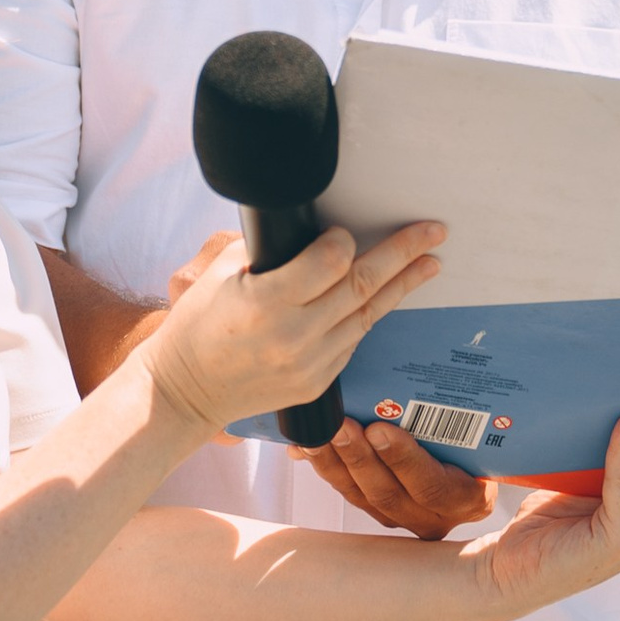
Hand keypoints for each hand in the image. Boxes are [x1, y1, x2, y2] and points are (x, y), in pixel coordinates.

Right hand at [144, 223, 442, 432]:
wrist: (185, 390)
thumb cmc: (199, 324)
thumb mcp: (220, 273)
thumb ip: (269, 251)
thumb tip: (310, 230)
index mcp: (266, 302)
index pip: (330, 261)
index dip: (342, 241)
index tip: (344, 232)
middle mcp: (293, 336)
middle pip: (362, 285)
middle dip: (403, 253)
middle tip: (434, 231)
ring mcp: (309, 364)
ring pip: (367, 315)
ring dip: (402, 286)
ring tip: (431, 262)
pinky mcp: (318, 382)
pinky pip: (353, 340)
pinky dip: (370, 314)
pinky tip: (389, 294)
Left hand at [297, 418, 499, 538]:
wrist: (475, 472)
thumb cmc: (482, 445)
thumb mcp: (483, 433)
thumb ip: (461, 418)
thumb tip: (436, 373)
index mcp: (466, 498)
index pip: (432, 486)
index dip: (403, 459)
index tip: (381, 429)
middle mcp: (434, 517)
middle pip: (389, 494)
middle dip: (358, 457)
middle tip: (340, 424)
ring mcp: (403, 518)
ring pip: (361, 496)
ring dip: (334, 462)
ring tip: (316, 434)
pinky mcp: (377, 511)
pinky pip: (348, 491)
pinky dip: (325, 466)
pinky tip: (304, 447)